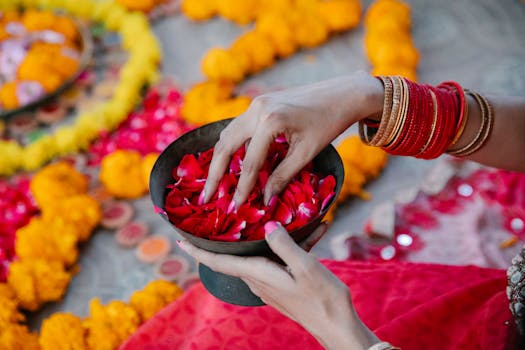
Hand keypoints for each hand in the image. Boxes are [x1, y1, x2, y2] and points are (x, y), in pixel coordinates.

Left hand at [178, 222, 379, 349]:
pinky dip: (289, 246)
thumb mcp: (305, 268)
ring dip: (264, 237)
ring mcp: (272, 283)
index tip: (180, 239)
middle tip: (219, 215)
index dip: (198, 251)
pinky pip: (278, 259)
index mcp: (260, 275)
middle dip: (226, 238)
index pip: (219, 262)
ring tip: (273, 215)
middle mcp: (260, 280)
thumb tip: (267, 225)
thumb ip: (284, 245)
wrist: (338, 327)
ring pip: (259, 254)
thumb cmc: (323, 300)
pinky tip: (311, 233)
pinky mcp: (284, 284)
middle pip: (234, 257)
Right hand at [203, 71, 383, 205]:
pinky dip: (232, 146)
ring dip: (220, 159)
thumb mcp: (306, 153)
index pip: (250, 162)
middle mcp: (257, 109)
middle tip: (206, 197)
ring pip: (228, 134)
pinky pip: (239, 127)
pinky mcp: (260, 104)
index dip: (241, 188)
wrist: (343, 93)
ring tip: (214, 183)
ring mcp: (256, 103)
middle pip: (225, 145)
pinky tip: (231, 163)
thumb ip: (283, 176)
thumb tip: (265, 199)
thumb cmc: (329, 123)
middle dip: (214, 173)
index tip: (234, 207)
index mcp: (271, 121)